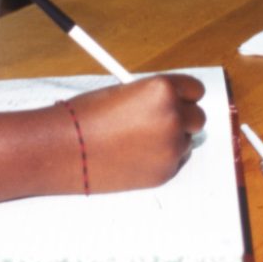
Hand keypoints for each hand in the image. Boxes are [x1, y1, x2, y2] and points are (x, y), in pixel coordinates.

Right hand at [64, 74, 205, 192]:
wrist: (64, 149)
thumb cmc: (86, 117)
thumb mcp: (122, 92)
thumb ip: (152, 97)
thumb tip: (170, 105)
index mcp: (162, 90)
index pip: (194, 89)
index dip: (183, 94)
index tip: (177, 99)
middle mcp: (173, 117)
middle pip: (197, 117)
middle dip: (182, 118)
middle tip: (160, 121)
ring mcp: (171, 148)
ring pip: (186, 142)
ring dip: (171, 140)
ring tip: (137, 140)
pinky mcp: (165, 173)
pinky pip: (174, 162)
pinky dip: (160, 159)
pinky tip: (134, 155)